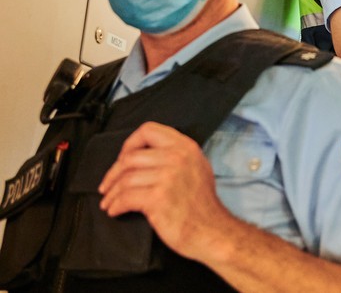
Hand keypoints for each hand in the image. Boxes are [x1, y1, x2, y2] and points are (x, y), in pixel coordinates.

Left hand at [98, 121, 231, 261]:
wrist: (211, 231)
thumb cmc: (202, 205)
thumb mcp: (197, 168)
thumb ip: (176, 156)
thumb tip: (145, 155)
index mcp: (186, 148)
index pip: (149, 130)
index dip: (130, 144)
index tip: (123, 158)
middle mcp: (178, 158)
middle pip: (131, 157)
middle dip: (113, 173)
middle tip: (109, 185)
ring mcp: (168, 177)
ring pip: (126, 178)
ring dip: (112, 193)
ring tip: (110, 201)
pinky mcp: (158, 198)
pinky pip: (125, 197)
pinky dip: (115, 205)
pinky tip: (115, 210)